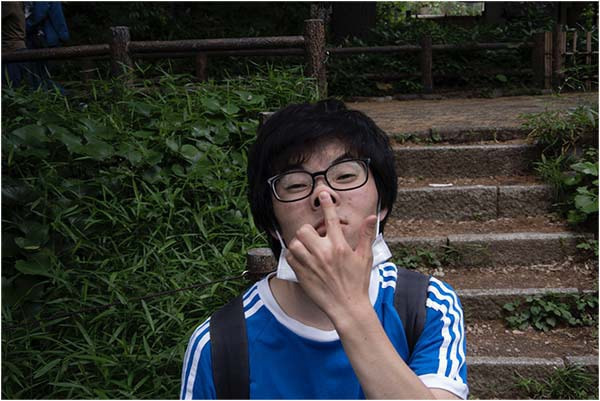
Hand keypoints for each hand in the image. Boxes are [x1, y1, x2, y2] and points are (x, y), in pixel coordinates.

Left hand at [285, 191, 377, 319]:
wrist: (347, 307)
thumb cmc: (358, 282)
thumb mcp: (365, 257)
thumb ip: (366, 235)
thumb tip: (371, 217)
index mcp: (340, 247)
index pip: (331, 219)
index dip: (327, 204)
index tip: (323, 194)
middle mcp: (323, 253)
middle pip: (305, 230)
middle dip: (308, 231)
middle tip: (315, 238)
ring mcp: (311, 264)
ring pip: (295, 243)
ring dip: (300, 243)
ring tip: (308, 249)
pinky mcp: (302, 274)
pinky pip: (290, 257)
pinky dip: (294, 255)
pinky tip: (302, 258)